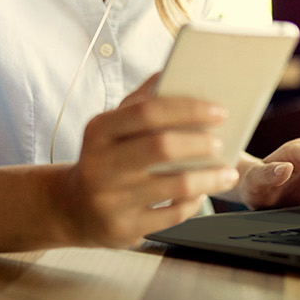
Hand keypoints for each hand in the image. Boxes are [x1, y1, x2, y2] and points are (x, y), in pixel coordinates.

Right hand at [60, 73, 239, 246]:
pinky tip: (200, 193)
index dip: (188, 109)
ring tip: (227, 172)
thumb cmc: (105, 158)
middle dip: (200, 143)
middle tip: (220, 142)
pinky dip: (193, 202)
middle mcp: (100, 164)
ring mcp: (111, 199)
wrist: (73, 207)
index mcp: (99, 130)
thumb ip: (140, 101)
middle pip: (162, 147)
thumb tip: (171, 70)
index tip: (219, 111)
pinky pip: (173, 215)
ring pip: (175, 185)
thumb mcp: (111, 128)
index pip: (148, 111)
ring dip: (210, 177)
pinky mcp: (124, 228)